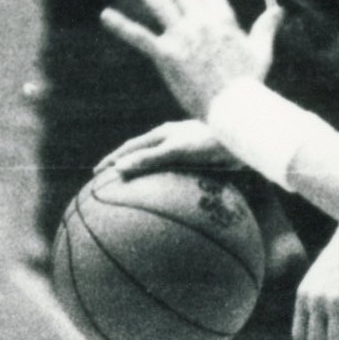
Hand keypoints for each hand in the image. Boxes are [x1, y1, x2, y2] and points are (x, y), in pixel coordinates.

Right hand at [100, 118, 236, 181]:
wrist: (241, 142)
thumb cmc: (209, 143)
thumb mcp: (175, 151)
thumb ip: (148, 159)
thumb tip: (118, 169)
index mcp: (163, 134)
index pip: (130, 147)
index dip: (113, 159)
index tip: (96, 174)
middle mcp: (173, 140)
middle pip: (143, 155)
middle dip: (126, 167)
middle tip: (110, 184)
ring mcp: (188, 151)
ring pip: (161, 166)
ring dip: (147, 178)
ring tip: (137, 194)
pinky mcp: (202, 162)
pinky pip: (180, 177)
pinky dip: (170, 188)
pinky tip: (172, 205)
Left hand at [101, 0, 268, 116]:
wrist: (235, 107)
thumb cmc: (250, 83)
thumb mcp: (261, 51)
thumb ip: (265, 27)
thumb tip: (278, 10)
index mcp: (223, 21)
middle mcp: (201, 22)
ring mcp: (182, 37)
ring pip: (158, 4)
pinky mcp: (166, 54)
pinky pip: (140, 36)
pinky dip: (122, 25)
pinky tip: (106, 15)